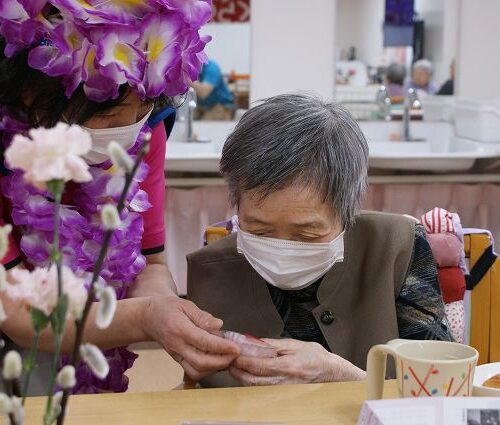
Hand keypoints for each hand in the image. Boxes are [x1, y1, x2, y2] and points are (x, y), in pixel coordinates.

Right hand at [142, 296, 239, 380]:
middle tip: (235, 354)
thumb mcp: (185, 305)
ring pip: (197, 370)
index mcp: (179, 329)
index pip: (203, 342)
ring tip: (228, 357)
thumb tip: (218, 325)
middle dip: (221, 361)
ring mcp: (176, 355)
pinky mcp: (177, 360)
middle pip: (200, 362)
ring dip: (215, 368)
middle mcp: (177, 345)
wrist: (147, 318)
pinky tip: (217, 360)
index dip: (221, 347)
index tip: (236, 347)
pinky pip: (193, 371)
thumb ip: (202, 316)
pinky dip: (207, 370)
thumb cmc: (167, 308)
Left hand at [229, 338, 365, 385]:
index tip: (234, 354)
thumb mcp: (294, 344)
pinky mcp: (283, 394)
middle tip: (230, 362)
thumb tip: (255, 341)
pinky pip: (263, 391)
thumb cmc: (314, 356)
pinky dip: (252, 384)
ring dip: (242, 378)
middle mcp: (284, 380)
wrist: (331, 372)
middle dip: (238, 371)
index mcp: (287, 365)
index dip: (244, 360)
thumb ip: (273, 344)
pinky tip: (247, 376)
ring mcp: (283, 389)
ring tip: (235, 368)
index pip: (259, 365)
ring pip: (256, 387)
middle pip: (253, 380)